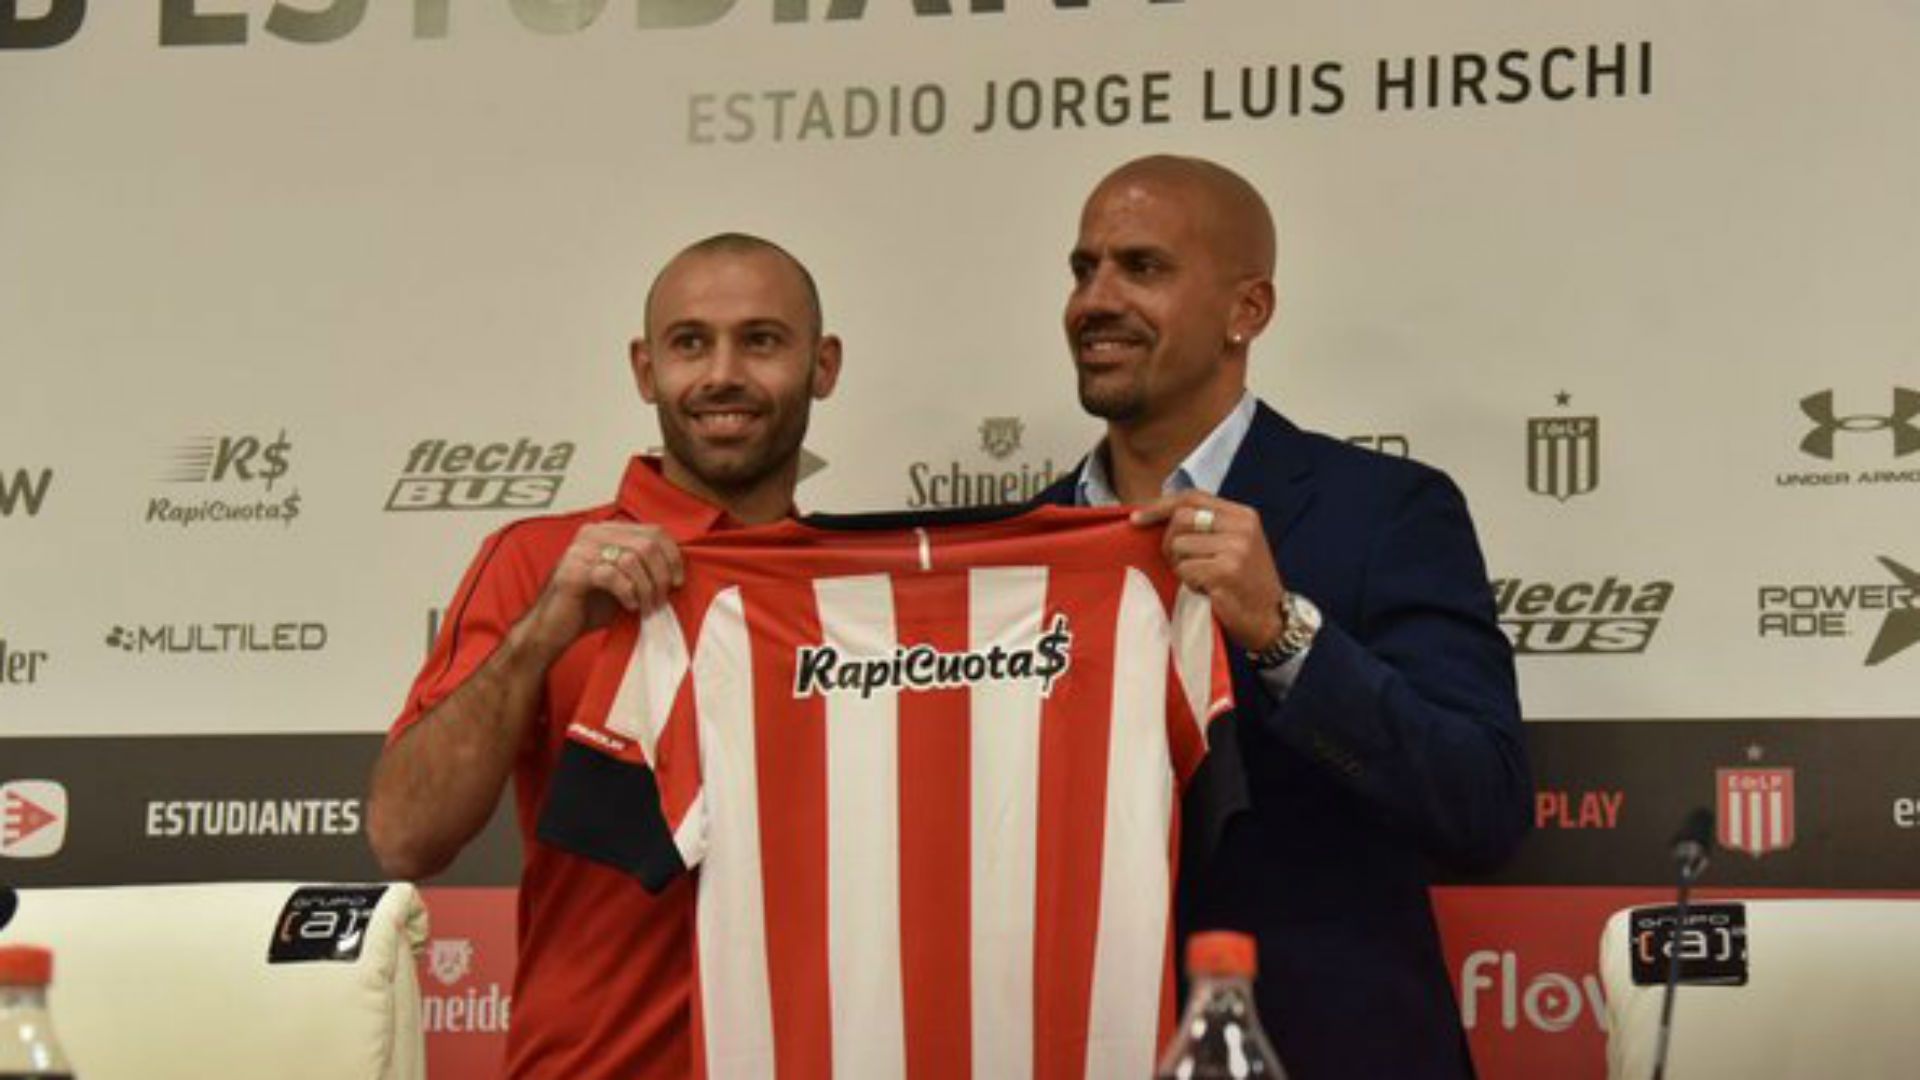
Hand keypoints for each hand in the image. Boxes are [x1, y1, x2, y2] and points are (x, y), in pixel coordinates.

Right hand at [520, 522, 684, 657]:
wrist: (552, 629)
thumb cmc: (589, 606)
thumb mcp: (625, 581)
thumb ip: (645, 568)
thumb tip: (679, 569)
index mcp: (607, 530)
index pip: (654, 531)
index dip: (673, 556)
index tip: (677, 581)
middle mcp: (592, 533)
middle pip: (647, 544)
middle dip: (661, 575)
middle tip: (660, 599)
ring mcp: (580, 550)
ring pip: (633, 559)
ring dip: (647, 588)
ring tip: (646, 606)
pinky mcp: (572, 571)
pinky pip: (613, 576)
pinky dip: (628, 593)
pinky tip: (629, 606)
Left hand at [1132, 491, 1285, 651]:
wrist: (1270, 619)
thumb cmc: (1244, 584)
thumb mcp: (1233, 544)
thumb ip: (1206, 526)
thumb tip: (1157, 515)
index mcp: (1243, 515)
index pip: (1192, 497)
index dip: (1160, 505)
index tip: (1137, 518)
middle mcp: (1242, 526)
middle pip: (1181, 518)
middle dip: (1169, 542)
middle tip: (1180, 563)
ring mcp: (1236, 548)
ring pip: (1179, 545)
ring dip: (1181, 566)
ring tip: (1202, 578)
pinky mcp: (1226, 571)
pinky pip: (1185, 570)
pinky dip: (1189, 583)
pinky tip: (1207, 590)